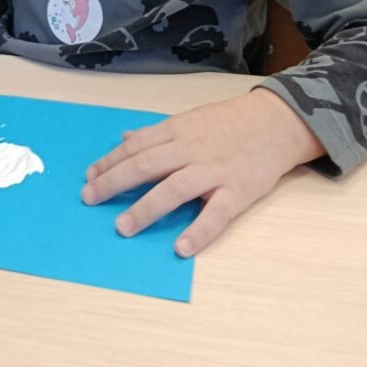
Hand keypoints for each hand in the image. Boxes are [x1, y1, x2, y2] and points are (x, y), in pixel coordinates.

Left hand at [82, 89, 323, 255]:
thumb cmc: (230, 122)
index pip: (137, 145)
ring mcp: (215, 170)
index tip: (90, 176)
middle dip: (115, 182)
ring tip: (123, 226)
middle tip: (90, 198)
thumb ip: (158, 132)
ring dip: (146, 208)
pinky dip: (199, 231)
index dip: (111, 161)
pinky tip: (180, 247)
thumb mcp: (191, 118)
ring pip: (175, 188)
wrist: (276, 121)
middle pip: (147, 164)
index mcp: (179, 130)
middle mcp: (192, 149)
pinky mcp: (237, 191)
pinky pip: (216, 213)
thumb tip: (125, 138)